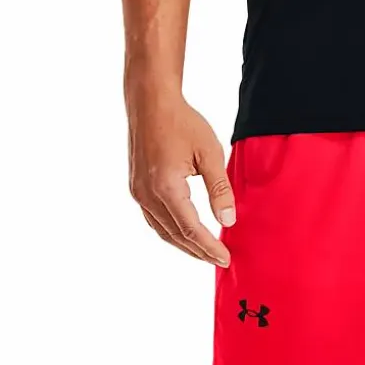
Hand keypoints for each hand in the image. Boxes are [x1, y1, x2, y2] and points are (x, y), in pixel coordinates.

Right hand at [127, 90, 234, 265]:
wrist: (150, 103)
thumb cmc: (182, 122)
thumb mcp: (209, 153)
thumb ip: (220, 190)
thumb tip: (228, 221)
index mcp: (166, 188)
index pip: (192, 229)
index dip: (210, 247)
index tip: (226, 258)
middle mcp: (147, 195)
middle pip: (175, 236)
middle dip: (198, 251)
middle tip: (219, 261)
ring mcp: (138, 193)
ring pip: (162, 231)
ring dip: (184, 245)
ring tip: (204, 253)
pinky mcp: (136, 188)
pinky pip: (153, 219)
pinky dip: (170, 232)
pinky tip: (184, 234)